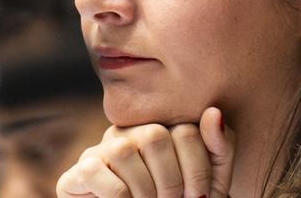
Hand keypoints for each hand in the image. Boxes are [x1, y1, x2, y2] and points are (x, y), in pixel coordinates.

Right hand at [56, 107, 234, 197]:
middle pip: (155, 137)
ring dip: (144, 190)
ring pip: (124, 151)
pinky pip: (96, 171)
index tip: (199, 196)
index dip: (198, 169)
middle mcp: (133, 132)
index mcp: (165, 128)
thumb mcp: (211, 181)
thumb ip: (219, 147)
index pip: (186, 131)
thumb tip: (214, 112)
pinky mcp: (81, 171)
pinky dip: (117, 196)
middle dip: (172, 181)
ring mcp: (105, 150)